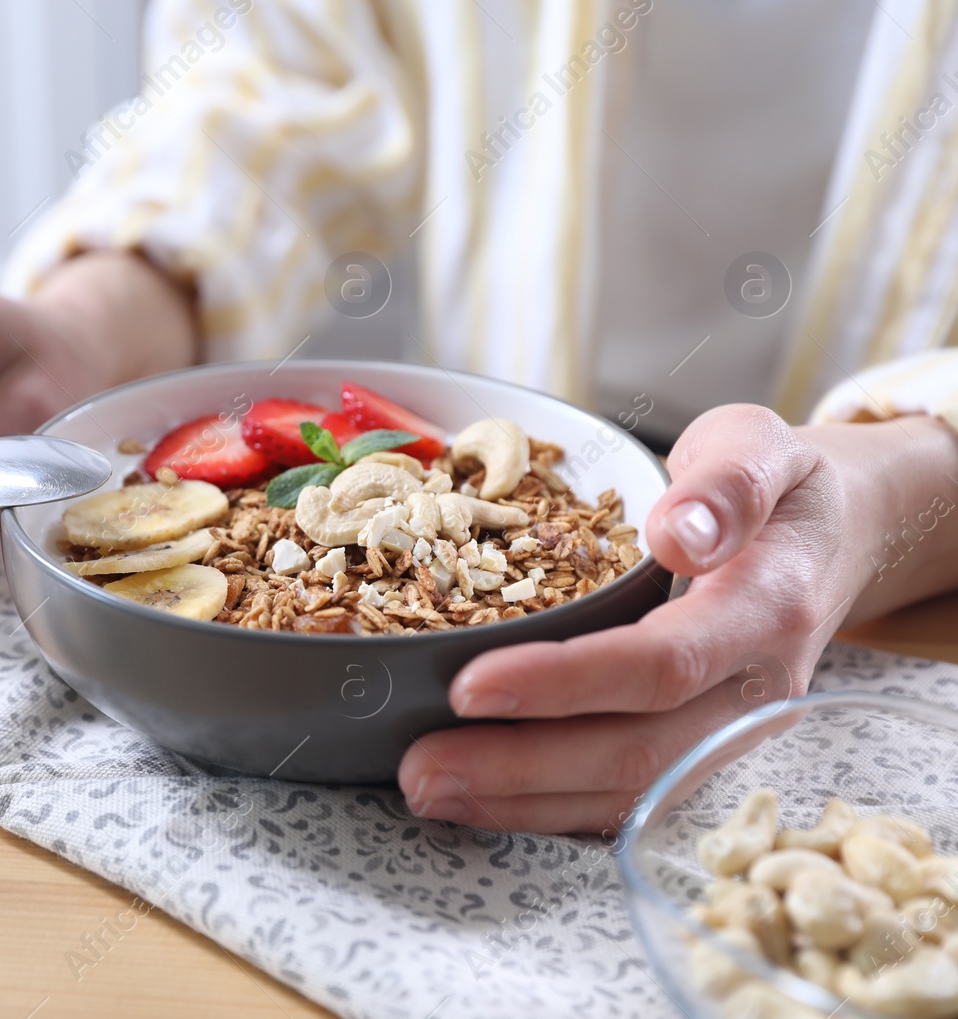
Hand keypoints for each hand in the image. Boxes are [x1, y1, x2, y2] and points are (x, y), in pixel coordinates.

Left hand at [396, 404, 957, 833]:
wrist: (833, 539)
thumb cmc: (779, 488)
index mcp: (766, 608)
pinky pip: (630, 800)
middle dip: (521, 768)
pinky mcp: (703, 753)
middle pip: (639, 754)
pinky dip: (549, 807)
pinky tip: (478, 799)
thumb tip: (679, 533)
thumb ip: (726, 480)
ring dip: (522, 802)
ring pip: (630, 795)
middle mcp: (755, 690)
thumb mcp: (758, 445)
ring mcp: (731, 734)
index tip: (469, 687)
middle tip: (420, 769)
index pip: (662, 663)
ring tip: (428, 791)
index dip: (564, 683)